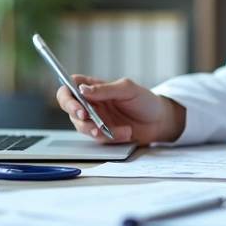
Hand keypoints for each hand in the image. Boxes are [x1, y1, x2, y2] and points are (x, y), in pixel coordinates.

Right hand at [56, 76, 184, 144]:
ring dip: (95, 129)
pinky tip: (125, 133)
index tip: (77, 105)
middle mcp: (91, 103)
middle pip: (70, 109)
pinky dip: (111, 136)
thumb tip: (83, 90)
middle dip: (77, 115)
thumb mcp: (127, 90)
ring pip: (82, 126)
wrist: (159, 122)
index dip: (67, 96)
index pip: (69, 87)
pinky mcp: (102, 134)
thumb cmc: (145, 101)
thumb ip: (105, 90)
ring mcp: (95, 120)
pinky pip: (98, 138)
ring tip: (110, 129)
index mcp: (94, 87)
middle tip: (89, 118)